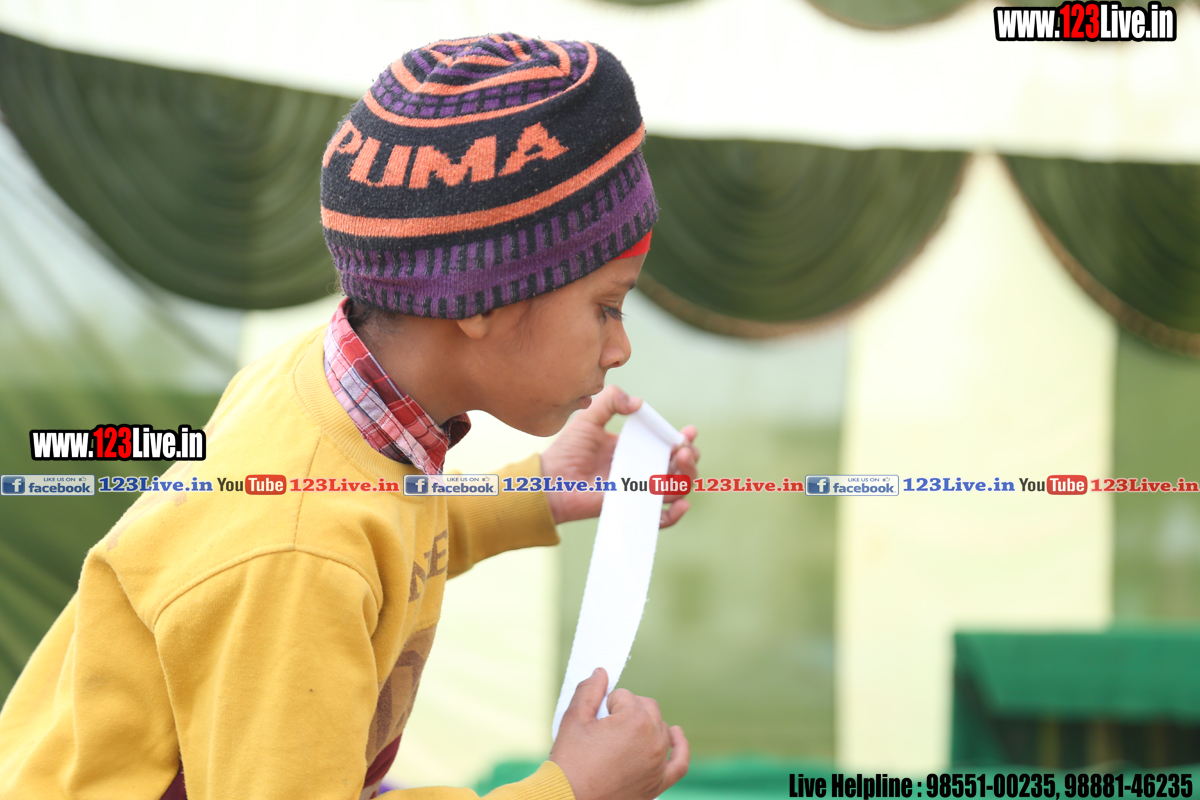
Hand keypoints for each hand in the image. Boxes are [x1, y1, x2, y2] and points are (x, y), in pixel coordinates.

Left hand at [539, 385, 698, 525]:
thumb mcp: (590, 417)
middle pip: (680, 468)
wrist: (551, 480)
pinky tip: (681, 503)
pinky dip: (674, 514)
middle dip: (690, 457)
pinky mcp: (631, 509)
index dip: (684, 439)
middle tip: (682, 449)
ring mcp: (638, 491)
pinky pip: (659, 519)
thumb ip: (611, 400)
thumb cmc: (567, 450)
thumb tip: (638, 403)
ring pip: (676, 489)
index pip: (669, 445)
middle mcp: (642, 470)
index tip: (689, 432)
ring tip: (679, 461)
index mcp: (636, 448)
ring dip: (687, 477)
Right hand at [550, 668, 688, 799]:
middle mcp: (653, 739)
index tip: (594, 722)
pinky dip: (680, 746)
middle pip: (646, 707)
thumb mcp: (573, 719)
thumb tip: (601, 672)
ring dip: (646, 725)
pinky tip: (676, 734)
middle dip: (626, 711)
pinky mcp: (659, 783)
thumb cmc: (570, 761)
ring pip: (661, 728)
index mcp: (634, 720)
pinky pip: (680, 761)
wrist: (570, 799)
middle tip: (604, 728)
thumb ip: (589, 690)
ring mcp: (659, 763)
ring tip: (623, 735)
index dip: (605, 705)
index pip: (623, 696)